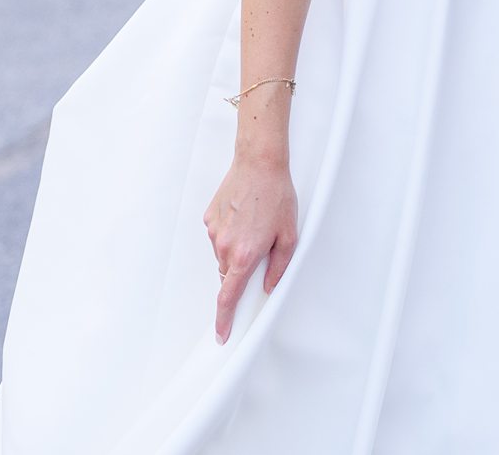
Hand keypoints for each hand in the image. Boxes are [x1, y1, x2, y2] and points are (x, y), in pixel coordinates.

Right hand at [203, 156, 298, 341]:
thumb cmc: (277, 197)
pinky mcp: (209, 219)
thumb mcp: (289, 236)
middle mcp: (225, 247)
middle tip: (260, 250)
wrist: (259, 163)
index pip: (229, 296)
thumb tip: (268, 287)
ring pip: (223, 256)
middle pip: (228, 275)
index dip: (224, 319)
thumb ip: (278, 268)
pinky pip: (218, 237)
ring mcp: (214, 232)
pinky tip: (244, 216)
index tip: (221, 334)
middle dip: (241, 272)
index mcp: (245, 255)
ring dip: (236, 251)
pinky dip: (230, 234)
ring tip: (255, 226)